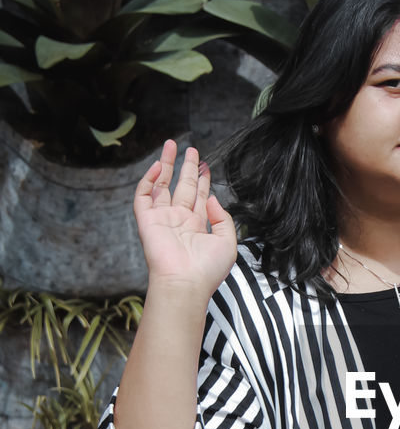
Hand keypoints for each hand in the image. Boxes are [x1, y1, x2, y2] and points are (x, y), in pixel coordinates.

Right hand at [133, 141, 236, 299]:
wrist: (185, 283)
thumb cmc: (207, 269)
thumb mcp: (227, 243)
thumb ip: (224, 219)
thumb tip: (214, 199)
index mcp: (198, 226)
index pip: (200, 197)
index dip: (203, 181)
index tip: (205, 165)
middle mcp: (179, 220)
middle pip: (182, 187)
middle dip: (186, 168)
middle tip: (191, 150)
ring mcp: (162, 219)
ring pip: (162, 186)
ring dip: (166, 165)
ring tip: (171, 145)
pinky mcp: (146, 220)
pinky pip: (144, 195)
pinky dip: (148, 179)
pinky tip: (157, 165)